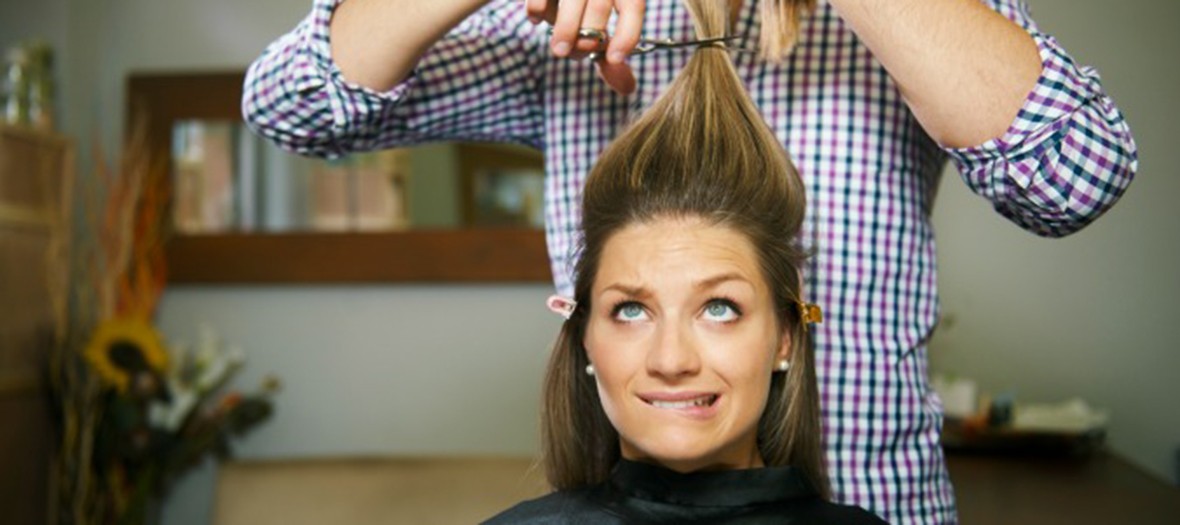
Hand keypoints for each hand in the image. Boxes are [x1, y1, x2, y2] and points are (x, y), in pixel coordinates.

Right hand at [524, 0, 644, 94]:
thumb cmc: (591, 3)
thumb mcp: (607, 21)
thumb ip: (615, 52)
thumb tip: (627, 88)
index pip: (633, 7)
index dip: (627, 35)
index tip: (615, 59)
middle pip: (600, 6)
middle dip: (587, 38)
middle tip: (575, 54)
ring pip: (572, 0)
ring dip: (564, 30)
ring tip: (558, 49)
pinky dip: (537, 11)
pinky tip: (537, 20)